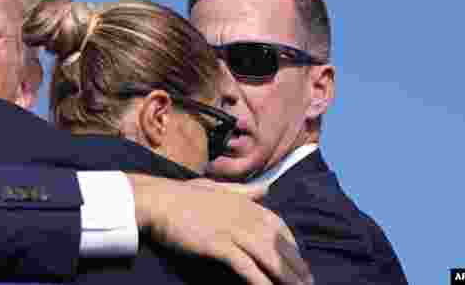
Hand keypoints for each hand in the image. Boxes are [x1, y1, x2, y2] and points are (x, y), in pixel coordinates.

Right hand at [128, 174, 312, 284]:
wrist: (156, 201)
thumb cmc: (182, 196)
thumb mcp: (216, 188)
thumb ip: (243, 191)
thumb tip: (266, 188)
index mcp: (244, 201)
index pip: (278, 224)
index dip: (291, 244)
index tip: (298, 261)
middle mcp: (243, 214)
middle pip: (278, 243)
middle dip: (295, 265)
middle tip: (308, 283)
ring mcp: (231, 229)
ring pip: (268, 256)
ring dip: (286, 276)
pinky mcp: (218, 244)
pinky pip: (246, 266)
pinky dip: (261, 281)